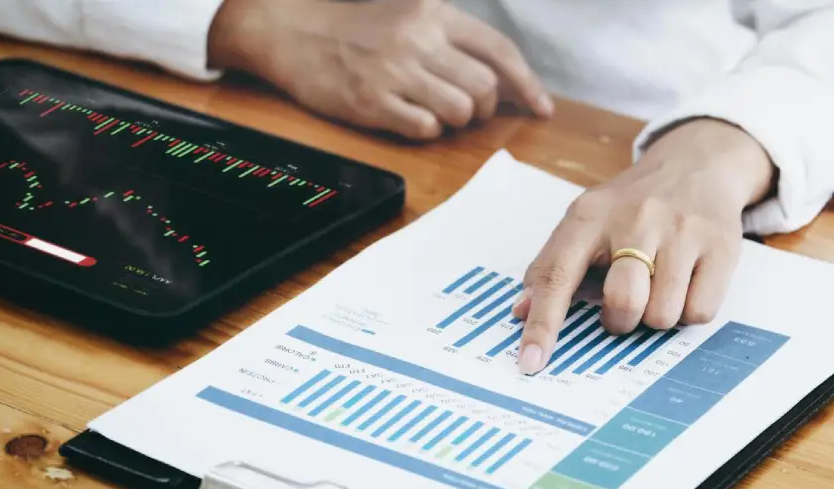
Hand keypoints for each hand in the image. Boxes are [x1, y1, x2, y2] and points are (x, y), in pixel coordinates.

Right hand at [207, 0, 552, 138]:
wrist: (292, 31)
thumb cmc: (356, 26)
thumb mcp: (408, 11)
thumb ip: (452, 37)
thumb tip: (499, 77)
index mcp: (433, 13)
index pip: (498, 50)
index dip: (527, 83)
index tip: (541, 107)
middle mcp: (418, 40)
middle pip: (483, 88)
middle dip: (486, 108)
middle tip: (470, 110)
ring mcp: (394, 73)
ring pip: (459, 112)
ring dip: (458, 121)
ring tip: (438, 112)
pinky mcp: (371, 102)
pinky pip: (424, 129)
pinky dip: (427, 131)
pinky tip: (412, 118)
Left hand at [511, 119, 774, 373]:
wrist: (696, 164)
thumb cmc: (631, 205)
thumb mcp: (586, 220)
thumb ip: (553, 265)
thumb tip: (520, 311)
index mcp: (590, 215)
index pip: (558, 275)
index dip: (543, 323)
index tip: (530, 362)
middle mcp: (636, 218)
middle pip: (623, 302)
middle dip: (620, 320)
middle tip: (624, 304)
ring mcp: (682, 231)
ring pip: (663, 314)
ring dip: (656, 316)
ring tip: (658, 287)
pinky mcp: (720, 245)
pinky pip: (699, 311)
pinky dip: (688, 311)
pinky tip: (686, 283)